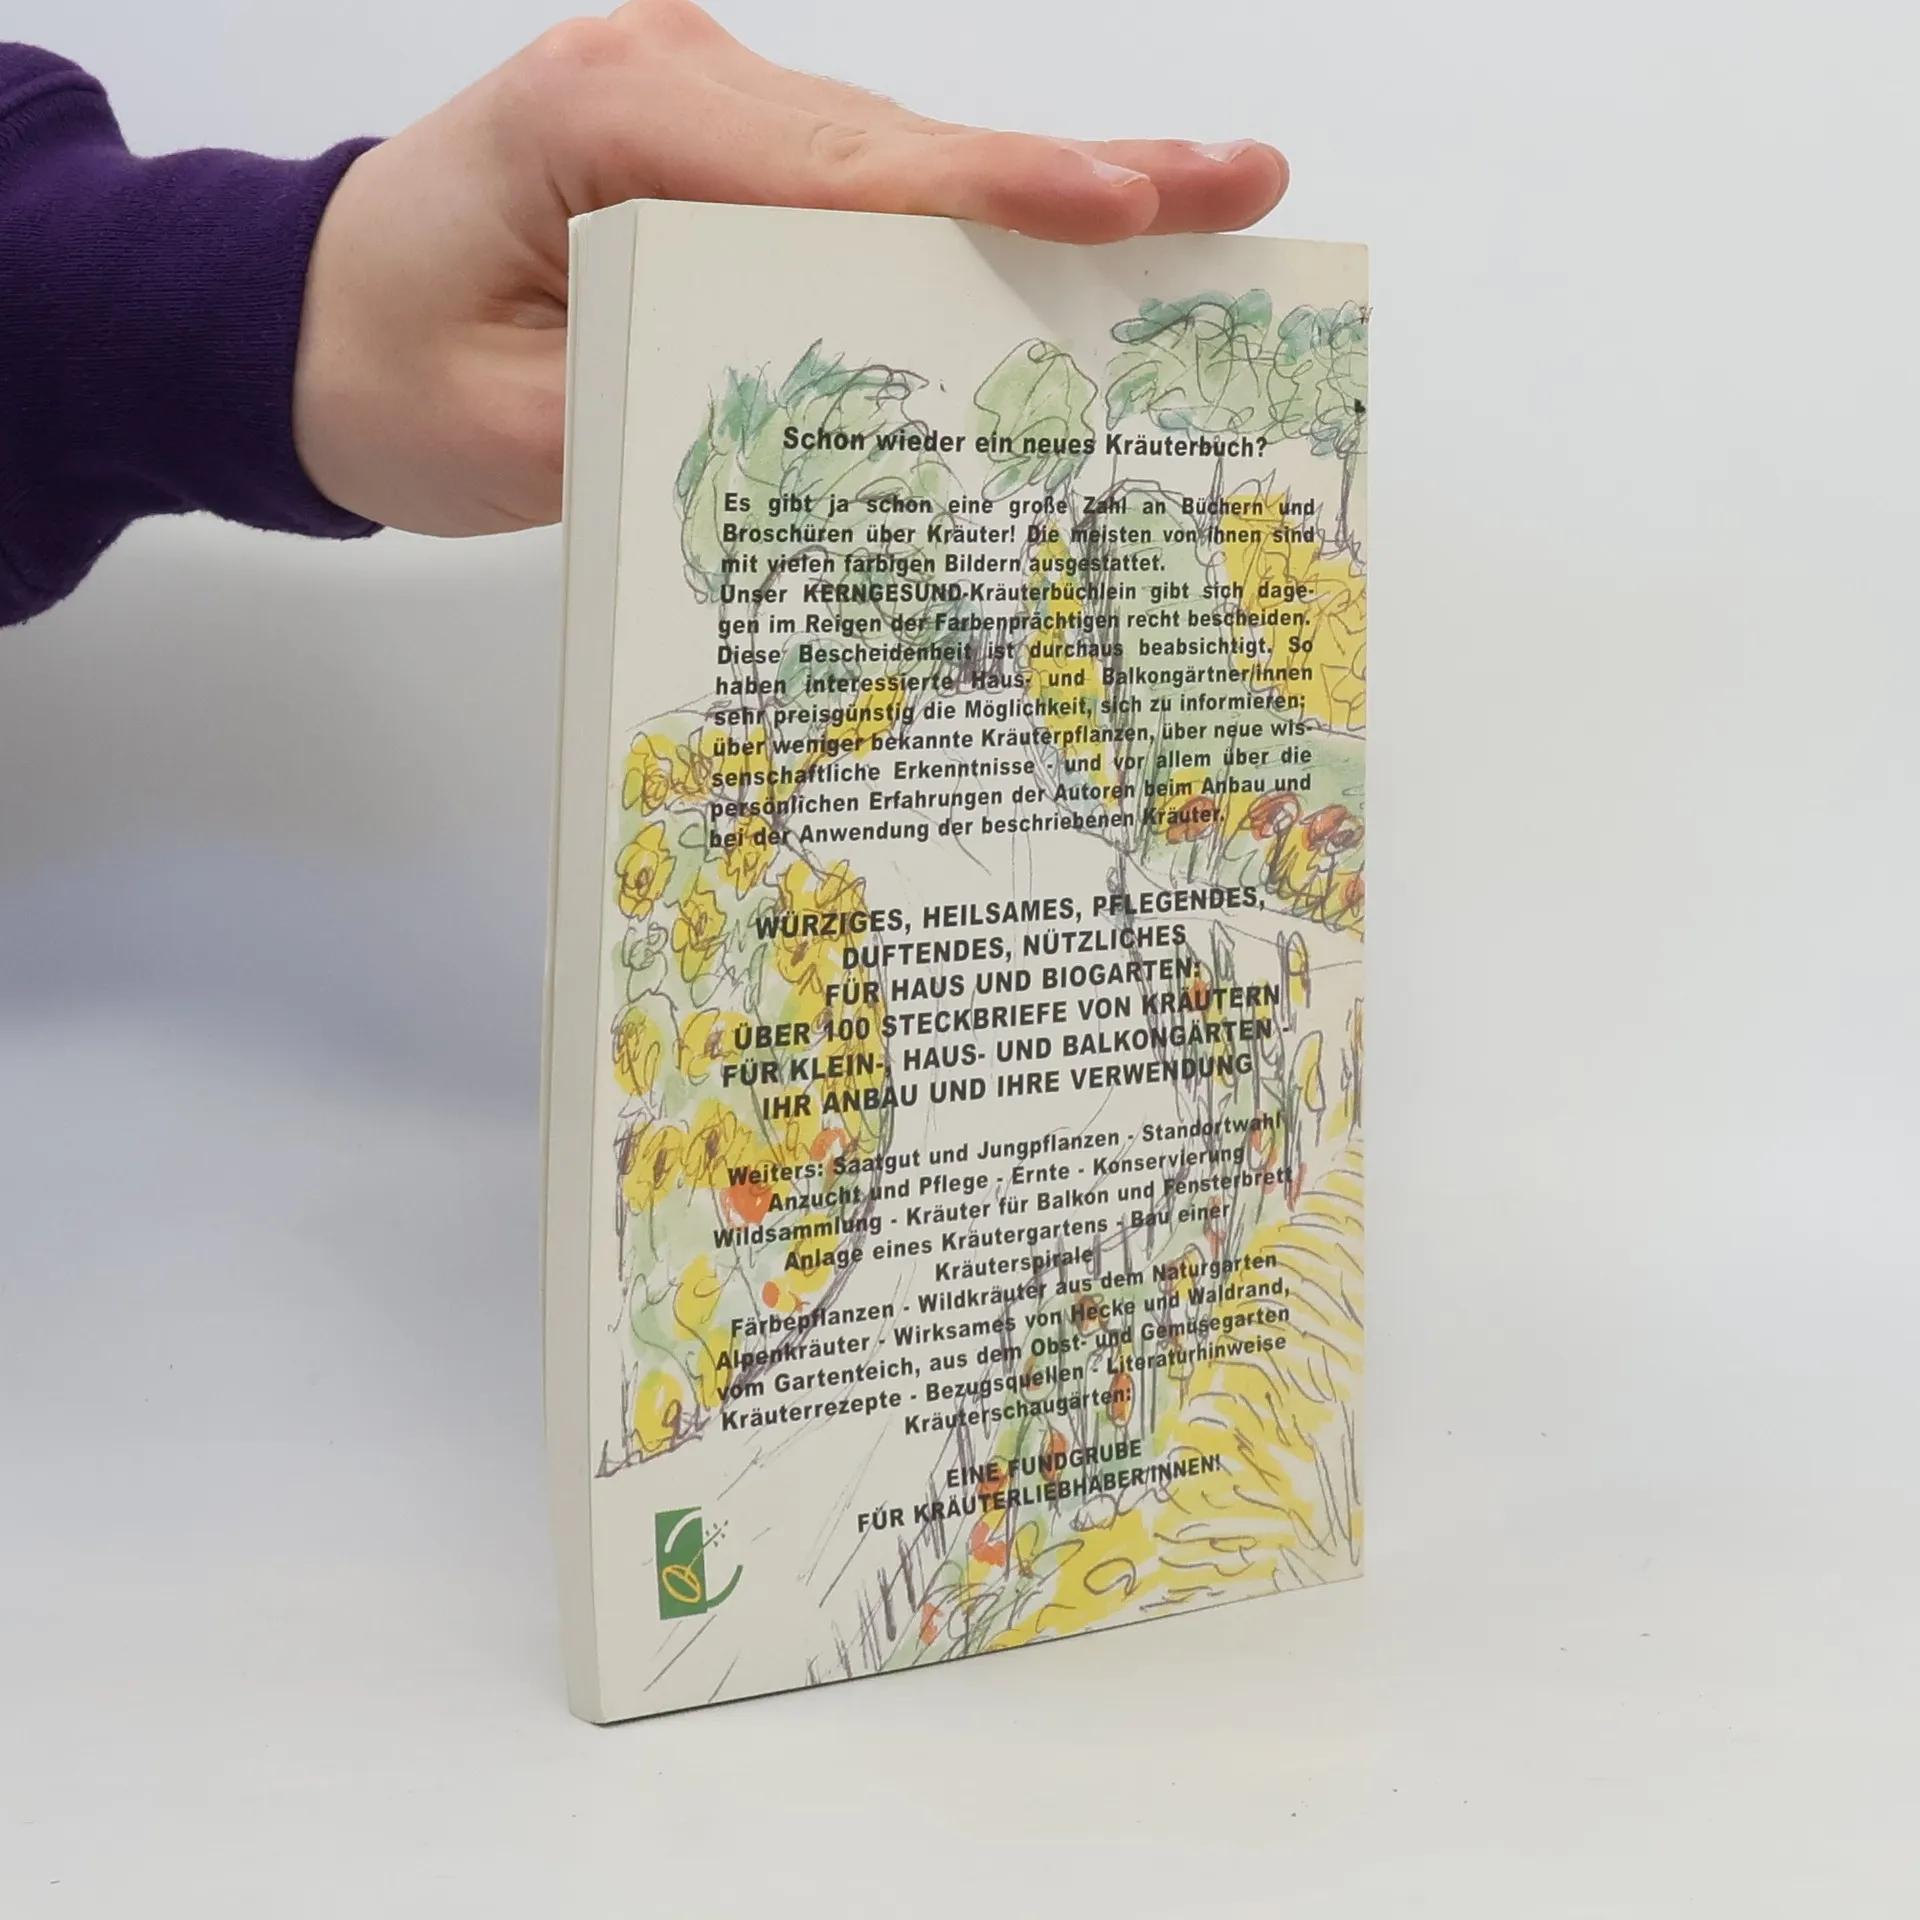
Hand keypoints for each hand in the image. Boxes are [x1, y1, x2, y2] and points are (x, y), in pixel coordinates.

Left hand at [292, 0, 1288, 536]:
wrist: (306, 327)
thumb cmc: (382, 372)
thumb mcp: (506, 431)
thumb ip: (663, 418)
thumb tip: (827, 435)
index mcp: (606, 120)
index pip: (834, 164)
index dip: (991, 192)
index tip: (1124, 206)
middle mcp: (672, 84)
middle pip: (901, 143)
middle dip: (1076, 176)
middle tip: (1237, 186)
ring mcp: (703, 111)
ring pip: (901, 160)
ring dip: (1049, 196)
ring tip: (1199, 216)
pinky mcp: (722, 159)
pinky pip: (866, 190)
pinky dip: (973, 224)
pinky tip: (1082, 240)